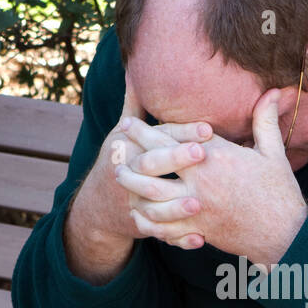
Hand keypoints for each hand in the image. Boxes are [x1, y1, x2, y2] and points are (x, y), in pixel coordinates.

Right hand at [80, 77, 212, 244]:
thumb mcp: (123, 132)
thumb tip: (135, 67)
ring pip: (154, 204)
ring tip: (200, 204)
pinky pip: (159, 233)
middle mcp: (128, 171)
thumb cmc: (122, 159)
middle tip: (204, 154)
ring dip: (176, 206)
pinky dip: (179, 239)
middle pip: (154, 165)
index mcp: (130, 146)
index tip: (207, 128)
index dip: (182, 132)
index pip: (159, 135)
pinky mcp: (140, 224)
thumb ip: (134, 102)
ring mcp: (133, 201)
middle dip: (177, 159)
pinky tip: (199, 240)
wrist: (99, 206)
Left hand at [115, 88, 307, 267]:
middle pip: (153, 166)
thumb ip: (265, 121)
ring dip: (131, 189)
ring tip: (120, 179)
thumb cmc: (279, 192)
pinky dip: (148, 221)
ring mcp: (197, 209)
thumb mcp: (273, 153)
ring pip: (151, 199)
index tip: (129, 123)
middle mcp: (201, 181)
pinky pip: (163, 227)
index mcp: (215, 157)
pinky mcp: (198, 231)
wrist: (285, 234)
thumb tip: (274, 91)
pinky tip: (138, 215)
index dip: (146, 130)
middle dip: (131, 156)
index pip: (171, 138)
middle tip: (115, 147)